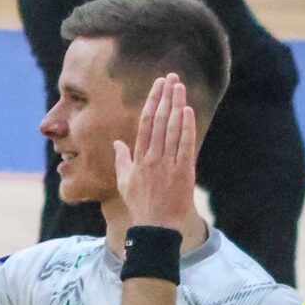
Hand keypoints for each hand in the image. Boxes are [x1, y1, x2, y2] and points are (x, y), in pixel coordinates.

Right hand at [114, 72, 199, 230]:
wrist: (157, 226)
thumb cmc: (140, 205)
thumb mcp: (124, 182)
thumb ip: (121, 160)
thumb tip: (117, 143)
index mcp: (138, 158)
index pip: (145, 123)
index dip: (151, 101)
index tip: (157, 86)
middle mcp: (152, 157)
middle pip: (160, 120)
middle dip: (165, 96)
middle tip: (171, 77)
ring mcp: (168, 164)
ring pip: (173, 128)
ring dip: (177, 105)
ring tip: (180, 87)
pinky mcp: (183, 171)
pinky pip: (185, 144)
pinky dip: (187, 127)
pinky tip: (187, 111)